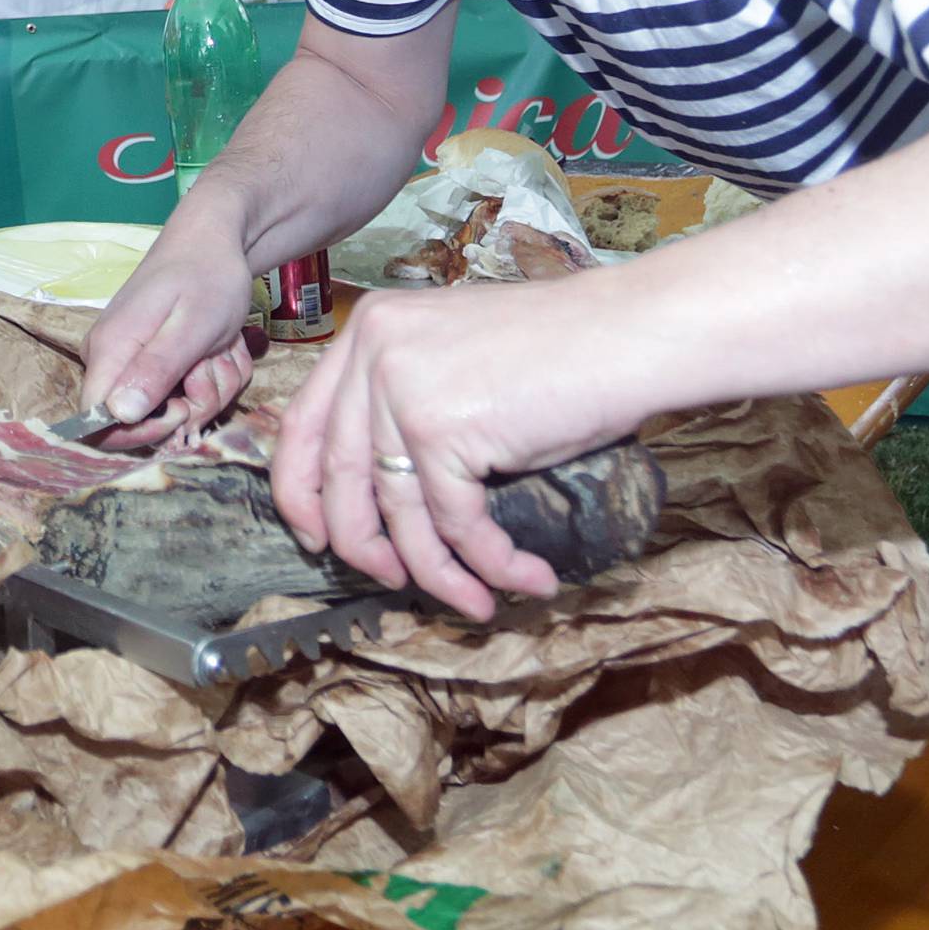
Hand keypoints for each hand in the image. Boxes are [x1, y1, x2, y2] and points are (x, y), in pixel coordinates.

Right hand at [81, 219, 261, 449]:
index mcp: (109, 352)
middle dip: (192, 404)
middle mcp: (109, 360)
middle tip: (216, 365)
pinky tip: (221, 348)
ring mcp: (128, 358)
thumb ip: (156, 369)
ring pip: (169, 406)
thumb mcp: (192, 326)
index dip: (142, 432)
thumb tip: (119, 415)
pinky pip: (180, 389)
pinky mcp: (148, 358)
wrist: (213, 238)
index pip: (98, 423)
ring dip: (210, 387)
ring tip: (222, 349)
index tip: (184, 410)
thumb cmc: (206, 276)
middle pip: (140, 420)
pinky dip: (211, 376)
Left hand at [270, 276, 650, 621]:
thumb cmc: (564, 348)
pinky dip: (491, 565)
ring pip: (400, 515)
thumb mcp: (458, 358)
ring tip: (476, 601)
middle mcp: (375, 352)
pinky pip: (457, 525)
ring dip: (440, 574)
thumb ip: (408, 400)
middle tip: (396, 583)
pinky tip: (524, 577)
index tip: (318, 540)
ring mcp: (404, 389)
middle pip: (339, 479)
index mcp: (371, 329)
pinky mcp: (443, 430)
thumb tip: (379, 488)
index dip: (299, 494)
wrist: (629, 333)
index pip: (302, 424)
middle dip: (364, 548)